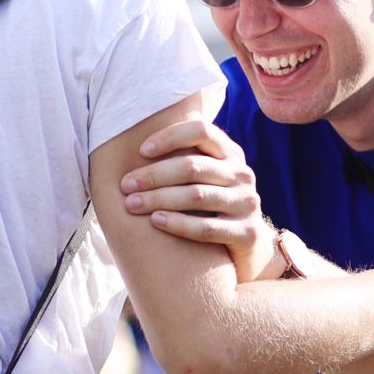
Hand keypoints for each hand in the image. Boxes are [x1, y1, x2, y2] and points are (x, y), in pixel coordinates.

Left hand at [117, 119, 277, 274]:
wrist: (247, 243)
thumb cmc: (210, 203)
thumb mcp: (205, 176)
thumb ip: (183, 157)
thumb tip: (133, 141)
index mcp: (230, 153)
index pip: (201, 130)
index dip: (170, 137)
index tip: (141, 151)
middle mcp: (242, 174)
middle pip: (193, 167)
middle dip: (154, 175)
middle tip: (125, 185)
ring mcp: (247, 203)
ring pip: (196, 197)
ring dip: (158, 199)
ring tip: (131, 204)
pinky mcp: (247, 233)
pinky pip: (206, 228)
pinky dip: (177, 223)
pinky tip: (155, 221)